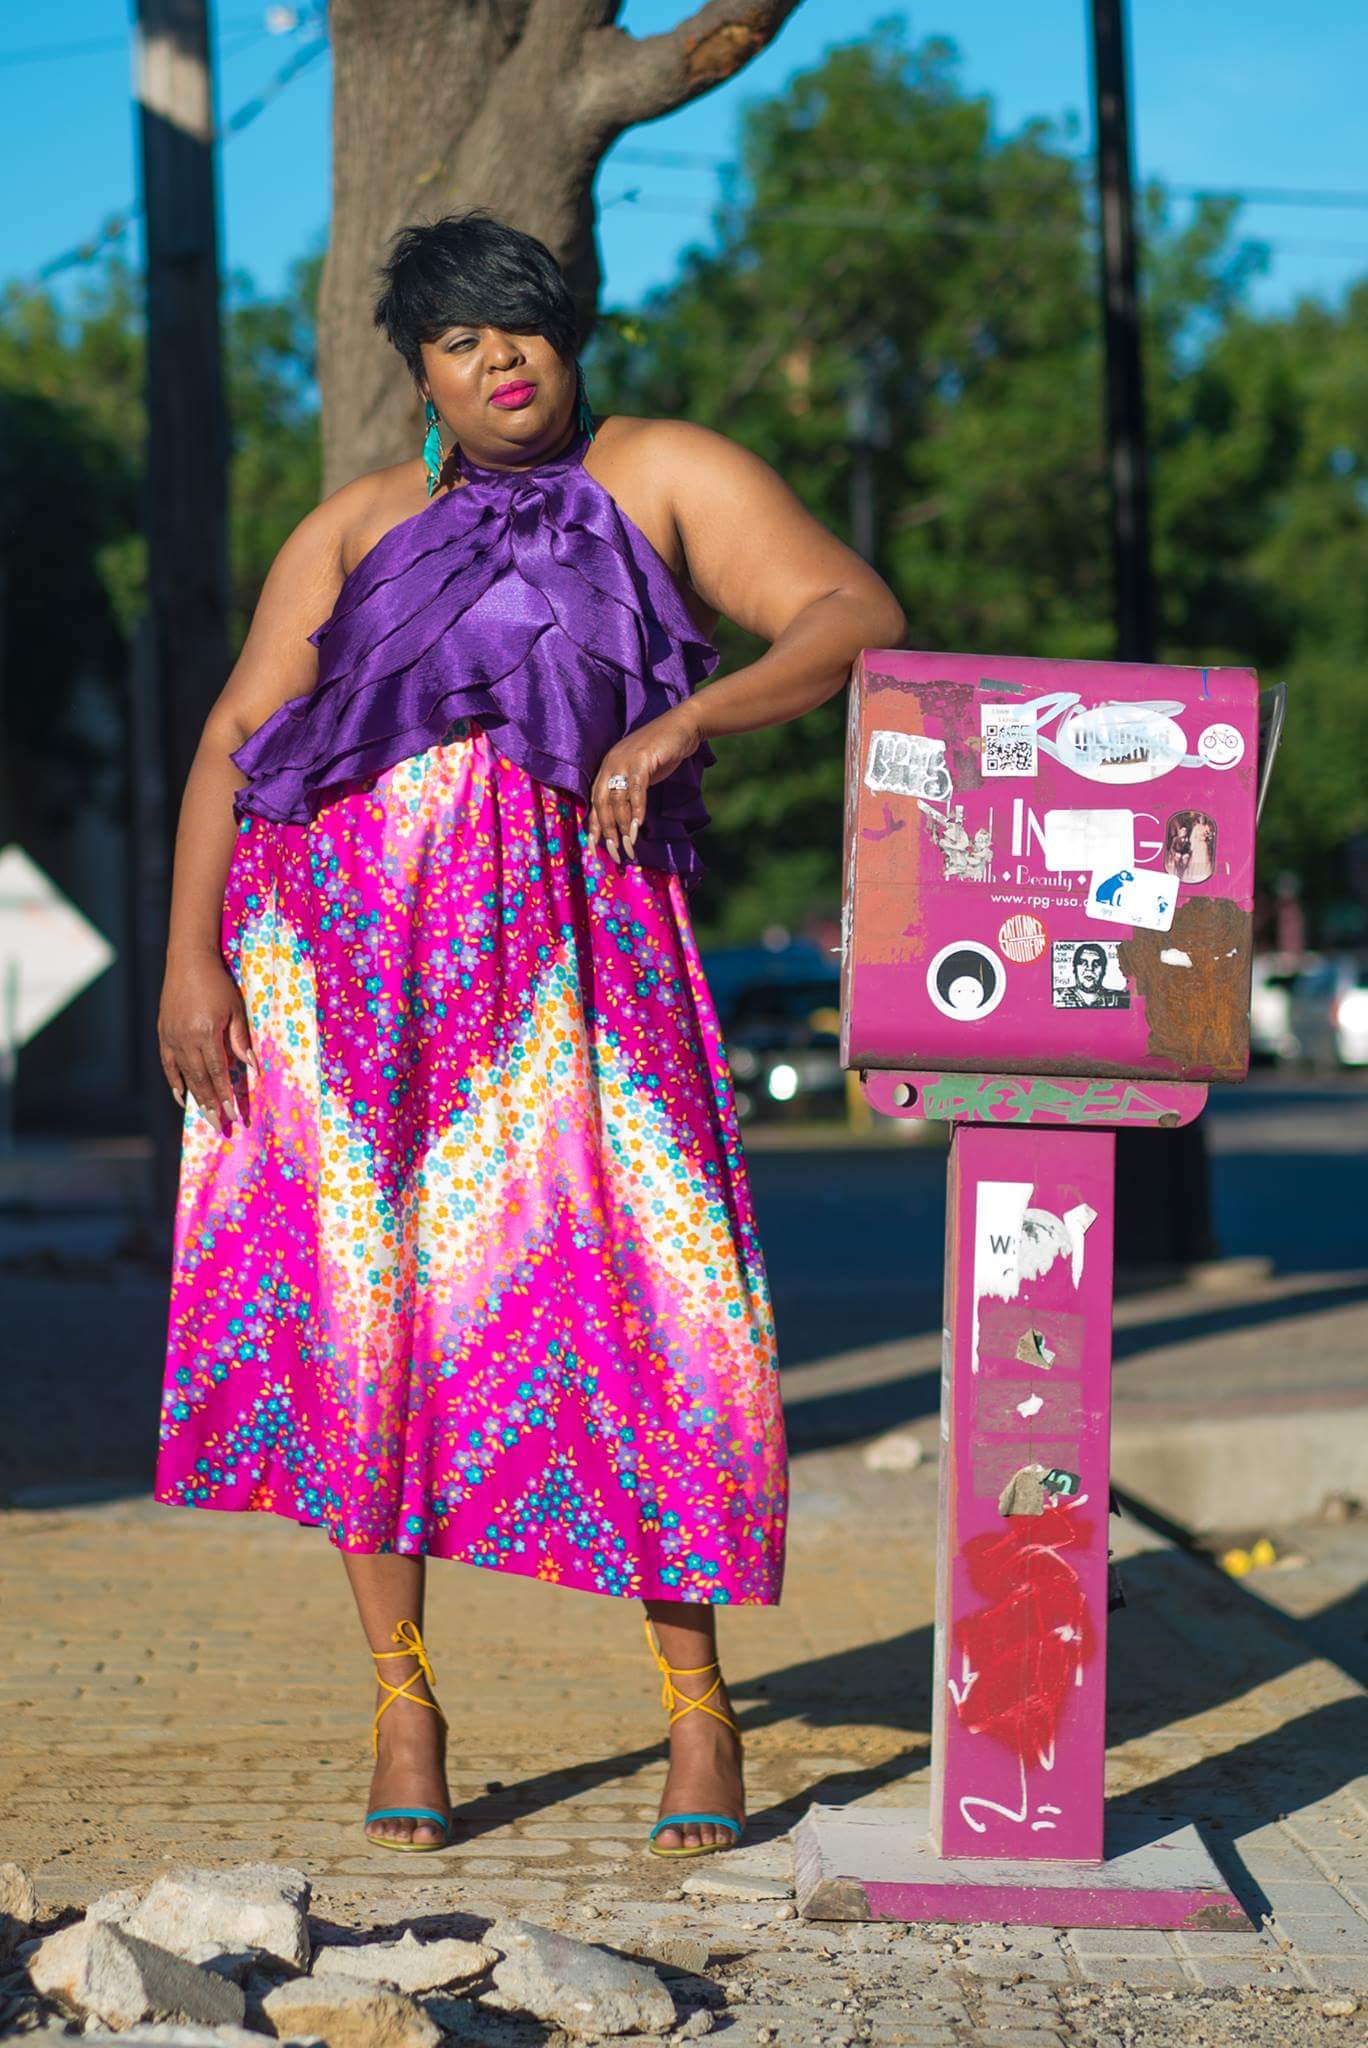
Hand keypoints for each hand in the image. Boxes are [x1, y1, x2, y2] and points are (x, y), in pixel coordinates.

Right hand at [158, 951, 259, 1126]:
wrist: (187, 962)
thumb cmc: (217, 984)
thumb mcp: (235, 1009)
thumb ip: (240, 1040)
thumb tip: (251, 1067)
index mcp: (205, 1033)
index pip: (218, 1073)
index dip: (226, 1095)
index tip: (234, 1114)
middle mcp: (185, 1039)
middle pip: (200, 1080)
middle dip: (211, 1106)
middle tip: (221, 1126)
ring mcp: (171, 1038)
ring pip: (184, 1076)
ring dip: (196, 1099)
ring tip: (206, 1117)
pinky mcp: (163, 1034)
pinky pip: (168, 1065)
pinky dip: (175, 1082)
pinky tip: (183, 1097)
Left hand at [587, 704, 703, 864]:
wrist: (681, 727)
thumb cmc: (661, 752)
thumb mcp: (639, 774)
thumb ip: (629, 792)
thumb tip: (624, 820)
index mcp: (607, 767)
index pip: (596, 801)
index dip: (594, 825)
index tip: (595, 847)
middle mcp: (611, 764)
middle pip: (603, 802)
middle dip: (607, 830)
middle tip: (614, 852)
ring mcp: (625, 761)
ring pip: (618, 799)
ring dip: (623, 825)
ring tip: (629, 844)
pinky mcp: (642, 760)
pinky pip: (636, 789)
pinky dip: (637, 808)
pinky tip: (638, 825)